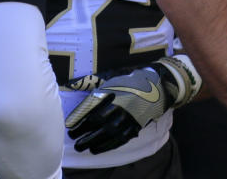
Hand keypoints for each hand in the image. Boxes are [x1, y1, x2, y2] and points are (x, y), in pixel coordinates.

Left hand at [65, 55, 198, 153]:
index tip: (69, 126)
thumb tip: (72, 83)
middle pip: (94, 124)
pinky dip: (105, 146)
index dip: (76, 119)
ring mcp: (127, 118)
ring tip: (82, 146)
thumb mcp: (111, 78)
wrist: (157, 86)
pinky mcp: (134, 126)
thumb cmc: (130, 81)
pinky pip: (118, 140)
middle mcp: (118, 107)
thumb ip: (92, 83)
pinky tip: (96, 149)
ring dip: (91, 142)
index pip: (88, 109)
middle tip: (74, 138)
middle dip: (81, 133)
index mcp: (111, 93)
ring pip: (105, 134)